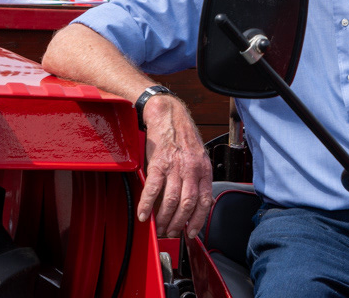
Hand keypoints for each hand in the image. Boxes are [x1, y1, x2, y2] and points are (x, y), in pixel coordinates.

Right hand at [139, 95, 212, 237]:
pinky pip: (152, 190)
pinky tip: (144, 214)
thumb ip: (198, 177)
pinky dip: (147, 205)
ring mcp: (174, 167)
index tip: (190, 232)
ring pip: (171, 201)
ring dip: (164, 218)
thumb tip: (196, 201)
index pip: (204, 201)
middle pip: (187, 205)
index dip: (197, 220)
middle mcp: (191, 169)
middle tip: (171, 232)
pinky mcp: (158, 164)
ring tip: (158, 227)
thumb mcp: (198, 156)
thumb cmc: (182, 136)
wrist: (168, 115)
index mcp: (203, 169)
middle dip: (178, 224)